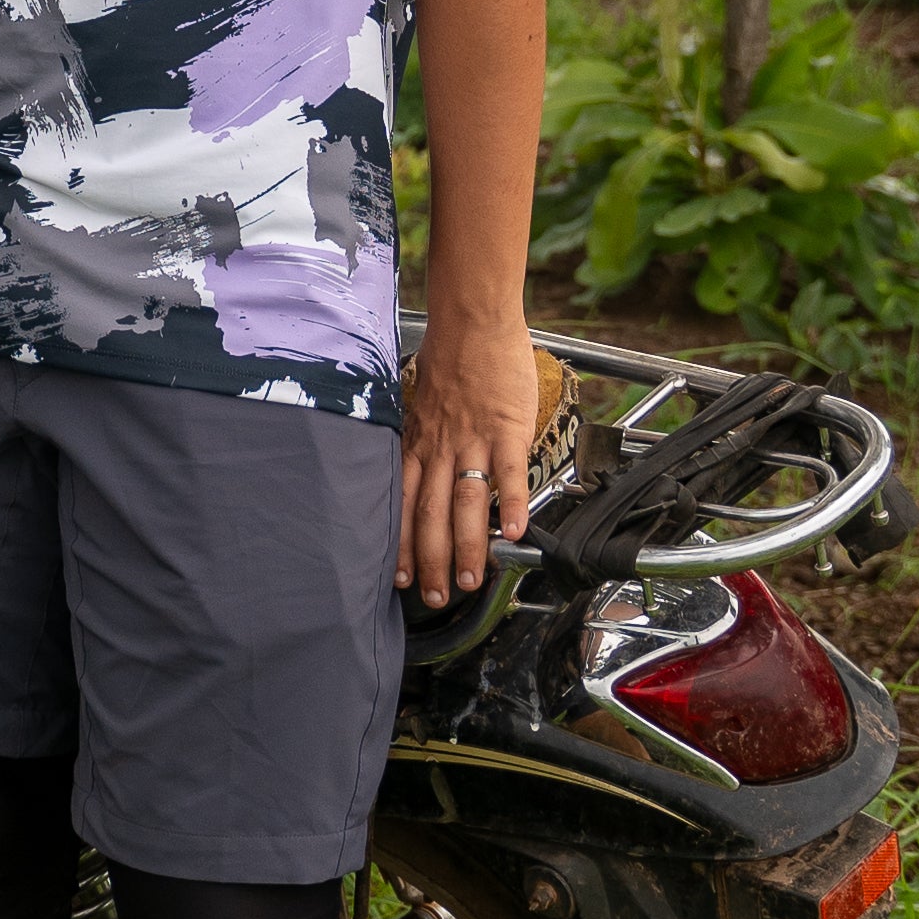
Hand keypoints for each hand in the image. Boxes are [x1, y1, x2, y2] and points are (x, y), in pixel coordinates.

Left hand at [399, 311, 542, 607]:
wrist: (473, 321)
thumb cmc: (449, 363)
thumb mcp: (421, 406)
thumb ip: (423, 443)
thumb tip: (424, 478)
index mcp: (419, 445)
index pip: (406, 505)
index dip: (403, 545)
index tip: (402, 578)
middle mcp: (440, 449)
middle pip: (433, 515)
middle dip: (433, 561)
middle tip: (437, 597)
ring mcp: (473, 440)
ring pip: (467, 503)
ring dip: (469, 546)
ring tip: (472, 581)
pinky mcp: (506, 429)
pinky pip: (509, 473)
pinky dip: (512, 505)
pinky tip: (516, 534)